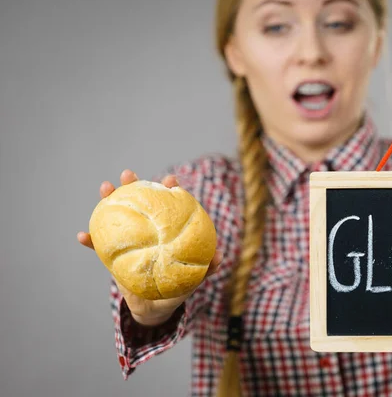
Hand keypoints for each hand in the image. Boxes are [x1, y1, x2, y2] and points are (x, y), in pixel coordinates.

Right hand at [77, 169, 222, 325]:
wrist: (154, 307)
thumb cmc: (176, 288)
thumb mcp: (193, 278)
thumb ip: (208, 268)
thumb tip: (220, 256)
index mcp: (165, 229)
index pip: (169, 204)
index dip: (169, 189)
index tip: (170, 180)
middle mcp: (146, 228)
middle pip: (140, 201)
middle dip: (134, 183)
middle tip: (128, 174)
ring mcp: (128, 239)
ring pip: (116, 215)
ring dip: (108, 199)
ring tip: (104, 187)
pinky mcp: (112, 255)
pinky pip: (98, 246)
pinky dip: (90, 240)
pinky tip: (82, 236)